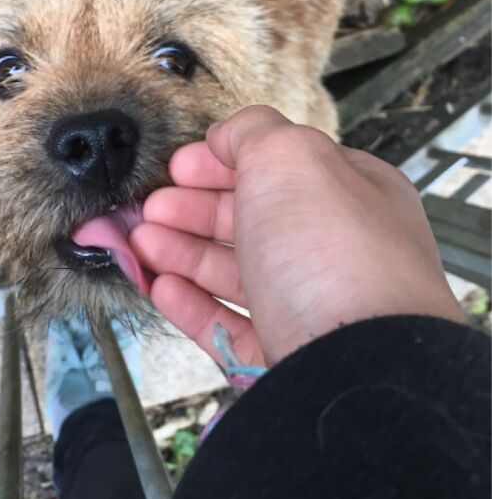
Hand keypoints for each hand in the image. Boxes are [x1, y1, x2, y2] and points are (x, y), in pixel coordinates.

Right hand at [130, 106, 464, 367]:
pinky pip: (233, 328)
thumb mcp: (290, 157)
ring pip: (238, 275)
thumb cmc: (329, 250)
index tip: (178, 167)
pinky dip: (193, 305)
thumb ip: (253, 132)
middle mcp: (338, 250)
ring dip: (183, 254)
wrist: (356, 366)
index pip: (281, 169)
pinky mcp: (289, 359)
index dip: (224, 162)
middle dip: (193, 210)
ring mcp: (314, 308)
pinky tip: (161, 287)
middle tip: (150, 208)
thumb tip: (227, 135)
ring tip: (141, 244)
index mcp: (352, 194)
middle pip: (252, 221)